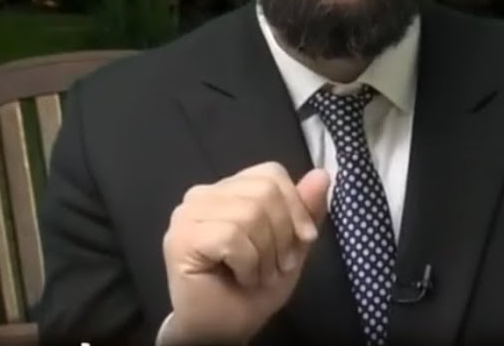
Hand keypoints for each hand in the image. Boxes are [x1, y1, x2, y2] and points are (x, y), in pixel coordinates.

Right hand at [160, 162, 329, 344]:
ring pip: (249, 213)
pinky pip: (232, 236)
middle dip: (282, 235)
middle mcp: (203, 194)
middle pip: (264, 191)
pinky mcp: (180, 238)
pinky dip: (248, 264)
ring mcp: (187, 214)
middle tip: (276, 266)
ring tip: (258, 275)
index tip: (304, 240)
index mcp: (228, 190)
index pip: (271, 173)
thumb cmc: (251, 290)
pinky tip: (242, 278)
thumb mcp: (291, 247)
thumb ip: (304, 211)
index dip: (295, 206)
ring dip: (265, 255)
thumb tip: (322, 174)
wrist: (221, 331)